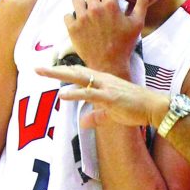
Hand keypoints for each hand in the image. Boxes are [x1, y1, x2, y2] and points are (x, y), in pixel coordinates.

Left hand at [38, 63, 168, 131]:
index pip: (79, 72)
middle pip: (74, 71)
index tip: (48, 69)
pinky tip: (62, 95)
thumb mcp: (112, 113)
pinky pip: (90, 94)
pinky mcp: (110, 98)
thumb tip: (83, 122)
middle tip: (36, 67)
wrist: (153, 107)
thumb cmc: (135, 108)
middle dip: (54, 69)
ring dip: (59, 75)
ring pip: (78, 78)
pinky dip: (75, 94)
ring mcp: (106, 87)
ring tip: (42, 73)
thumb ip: (96, 116)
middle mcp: (102, 79)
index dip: (63, 70)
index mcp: (102, 80)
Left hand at [64, 0, 150, 75]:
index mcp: (111, 5)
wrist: (109, 66)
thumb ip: (141, 3)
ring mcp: (82, 18)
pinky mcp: (73, 29)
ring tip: (86, 13)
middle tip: (97, 8)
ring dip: (81, 4)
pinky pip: (67, 15)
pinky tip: (79, 25)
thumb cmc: (125, 45)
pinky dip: (72, 19)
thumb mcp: (137, 24)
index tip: (106, 0)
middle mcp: (95, 9)